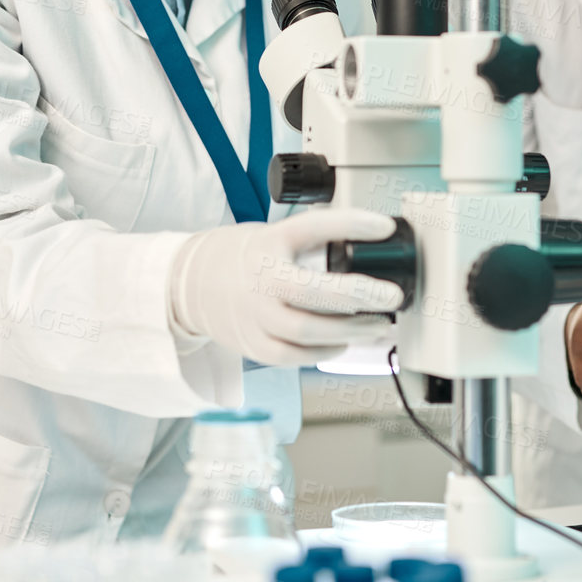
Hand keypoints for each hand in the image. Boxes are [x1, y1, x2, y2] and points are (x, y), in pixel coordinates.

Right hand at [170, 208, 405, 367]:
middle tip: (392, 295)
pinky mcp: (253, 344)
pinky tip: (345, 342)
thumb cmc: (242, 258)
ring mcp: (254, 316)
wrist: (189, 284)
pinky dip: (326, 352)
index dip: (352, 224)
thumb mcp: (272, 237)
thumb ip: (310, 244)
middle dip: (360, 295)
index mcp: (268, 243)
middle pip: (313, 292)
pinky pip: (295, 357)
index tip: (386, 227)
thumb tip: (366, 249)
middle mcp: (260, 279)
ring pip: (308, 331)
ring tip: (380, 324)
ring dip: (352, 330)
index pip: (313, 227)